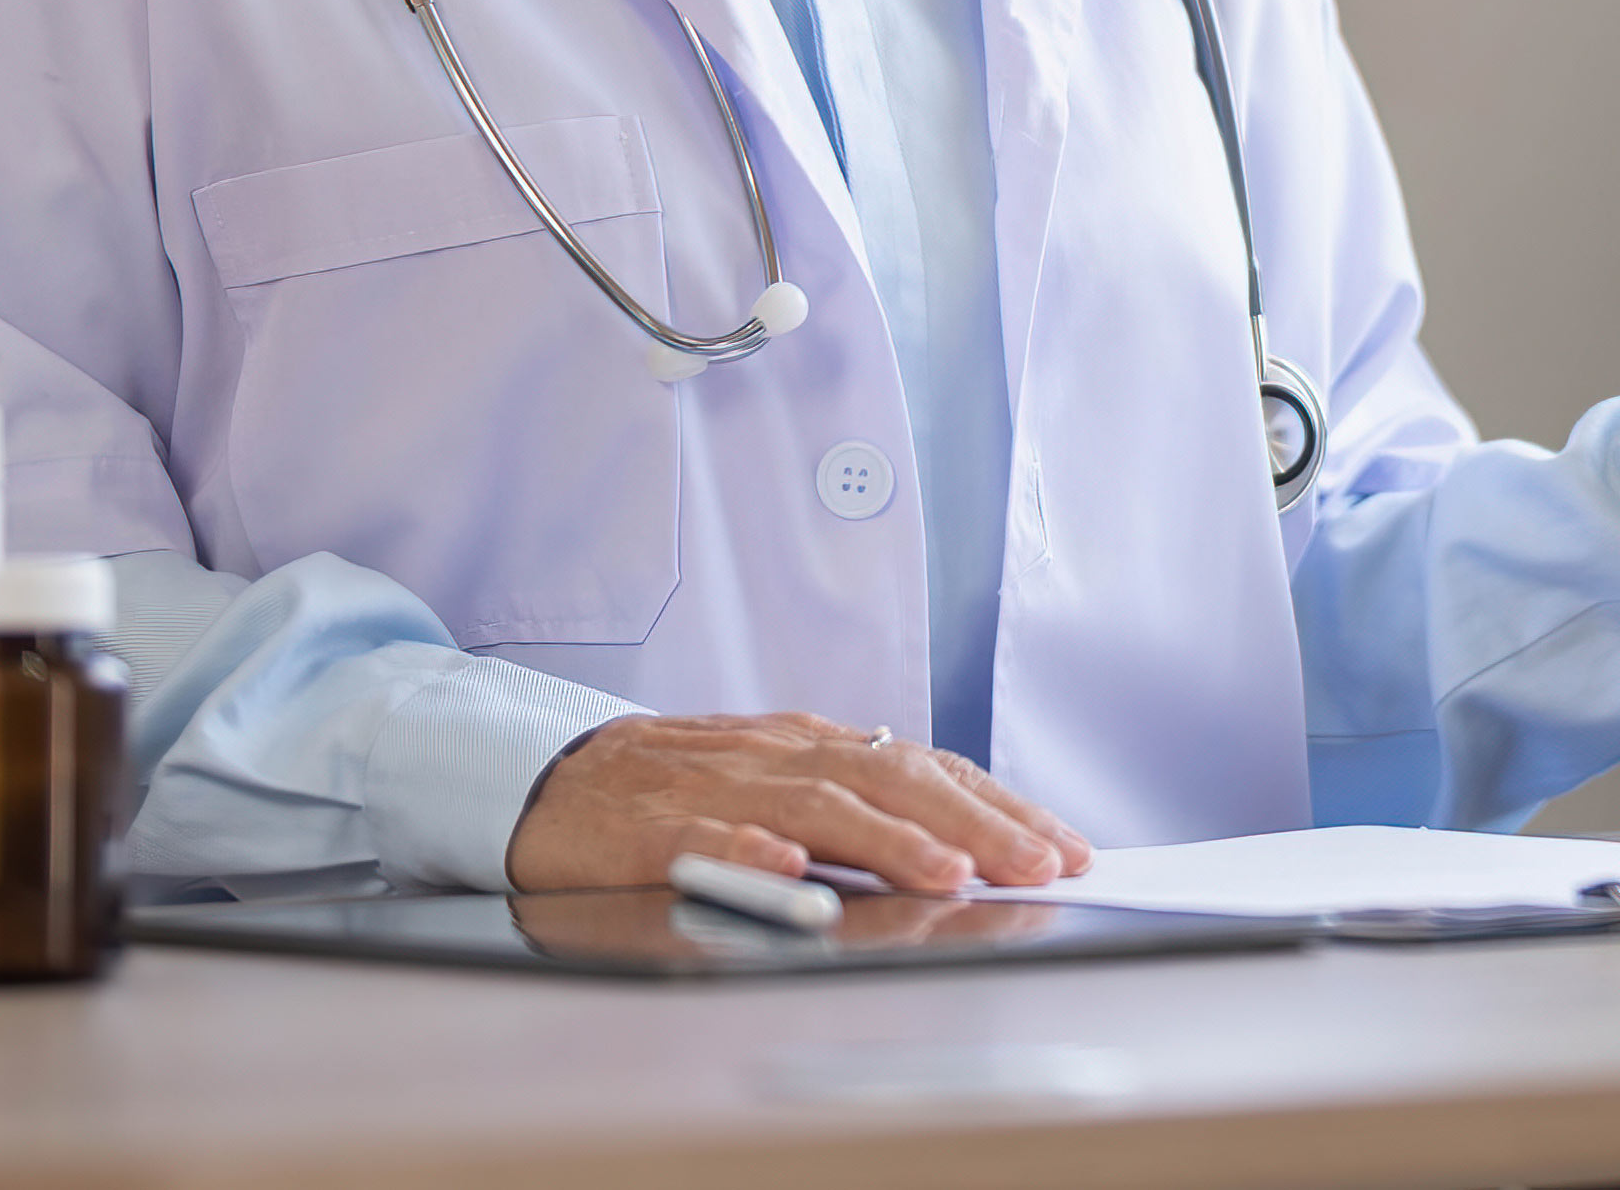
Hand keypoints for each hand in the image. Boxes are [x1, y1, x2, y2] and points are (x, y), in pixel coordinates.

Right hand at [503, 712, 1093, 894]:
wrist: (555, 780)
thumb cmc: (680, 787)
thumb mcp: (781, 780)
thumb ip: (858, 801)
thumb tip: (960, 835)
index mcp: (816, 746)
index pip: (926, 768)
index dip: (999, 806)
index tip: (1064, 848)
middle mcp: (780, 757)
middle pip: (891, 779)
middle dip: (974, 824)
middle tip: (1038, 866)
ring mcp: (717, 788)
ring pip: (816, 806)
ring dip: (887, 840)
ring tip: (946, 874)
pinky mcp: (650, 826)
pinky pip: (704, 836)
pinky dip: (749, 851)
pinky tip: (787, 872)